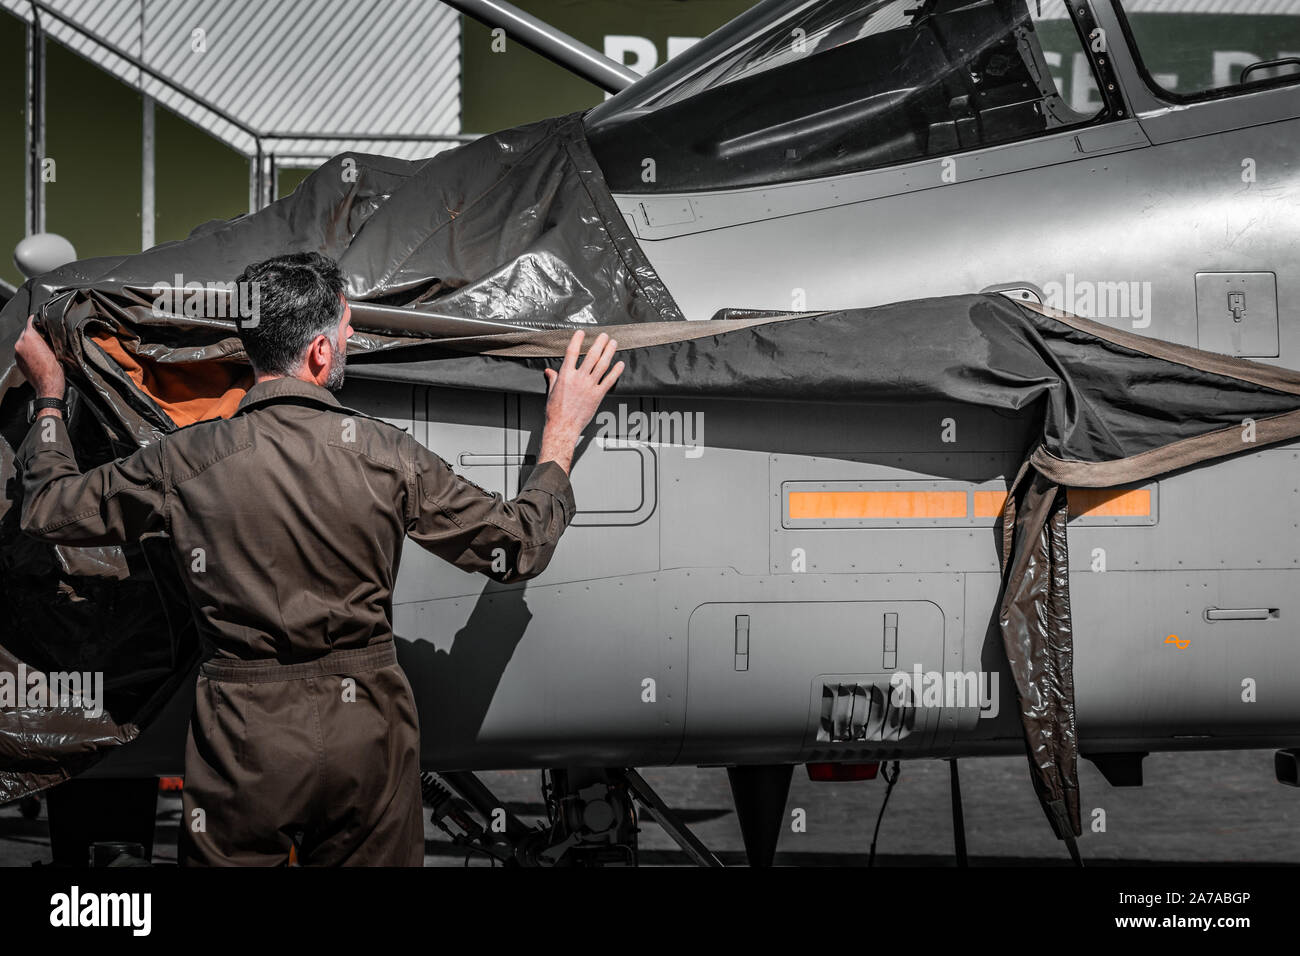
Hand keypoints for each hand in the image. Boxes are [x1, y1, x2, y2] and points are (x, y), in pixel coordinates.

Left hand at [15, 315, 64, 399]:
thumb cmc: (54, 371)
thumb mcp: (56, 350)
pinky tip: (39, 357)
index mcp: (29, 337)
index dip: (37, 320)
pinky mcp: (18, 362)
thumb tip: (47, 333)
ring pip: (24, 342)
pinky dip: (29, 352)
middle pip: (26, 332)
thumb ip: (48, 338)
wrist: (48, 386)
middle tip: (46, 338)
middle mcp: (20, 344)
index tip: (41, 320)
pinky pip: (23, 352)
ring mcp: (17, 353)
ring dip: (32, 343)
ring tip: (43, 349)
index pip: (31, 322)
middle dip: (35, 334)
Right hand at [539, 330, 623, 473]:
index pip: (572, 352)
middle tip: (604, 335)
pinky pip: (609, 381)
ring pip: (602, 365)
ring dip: (609, 352)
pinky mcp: (597, 395)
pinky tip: (620, 364)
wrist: (562, 426)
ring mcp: (589, 386)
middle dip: (599, 343)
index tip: (582, 332)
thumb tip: (548, 371)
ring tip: (613, 344)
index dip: (577, 340)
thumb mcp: (551, 392)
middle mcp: (578, 378)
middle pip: (591, 355)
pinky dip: (615, 371)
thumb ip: (553, 378)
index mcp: (565, 375)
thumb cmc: (555, 411)